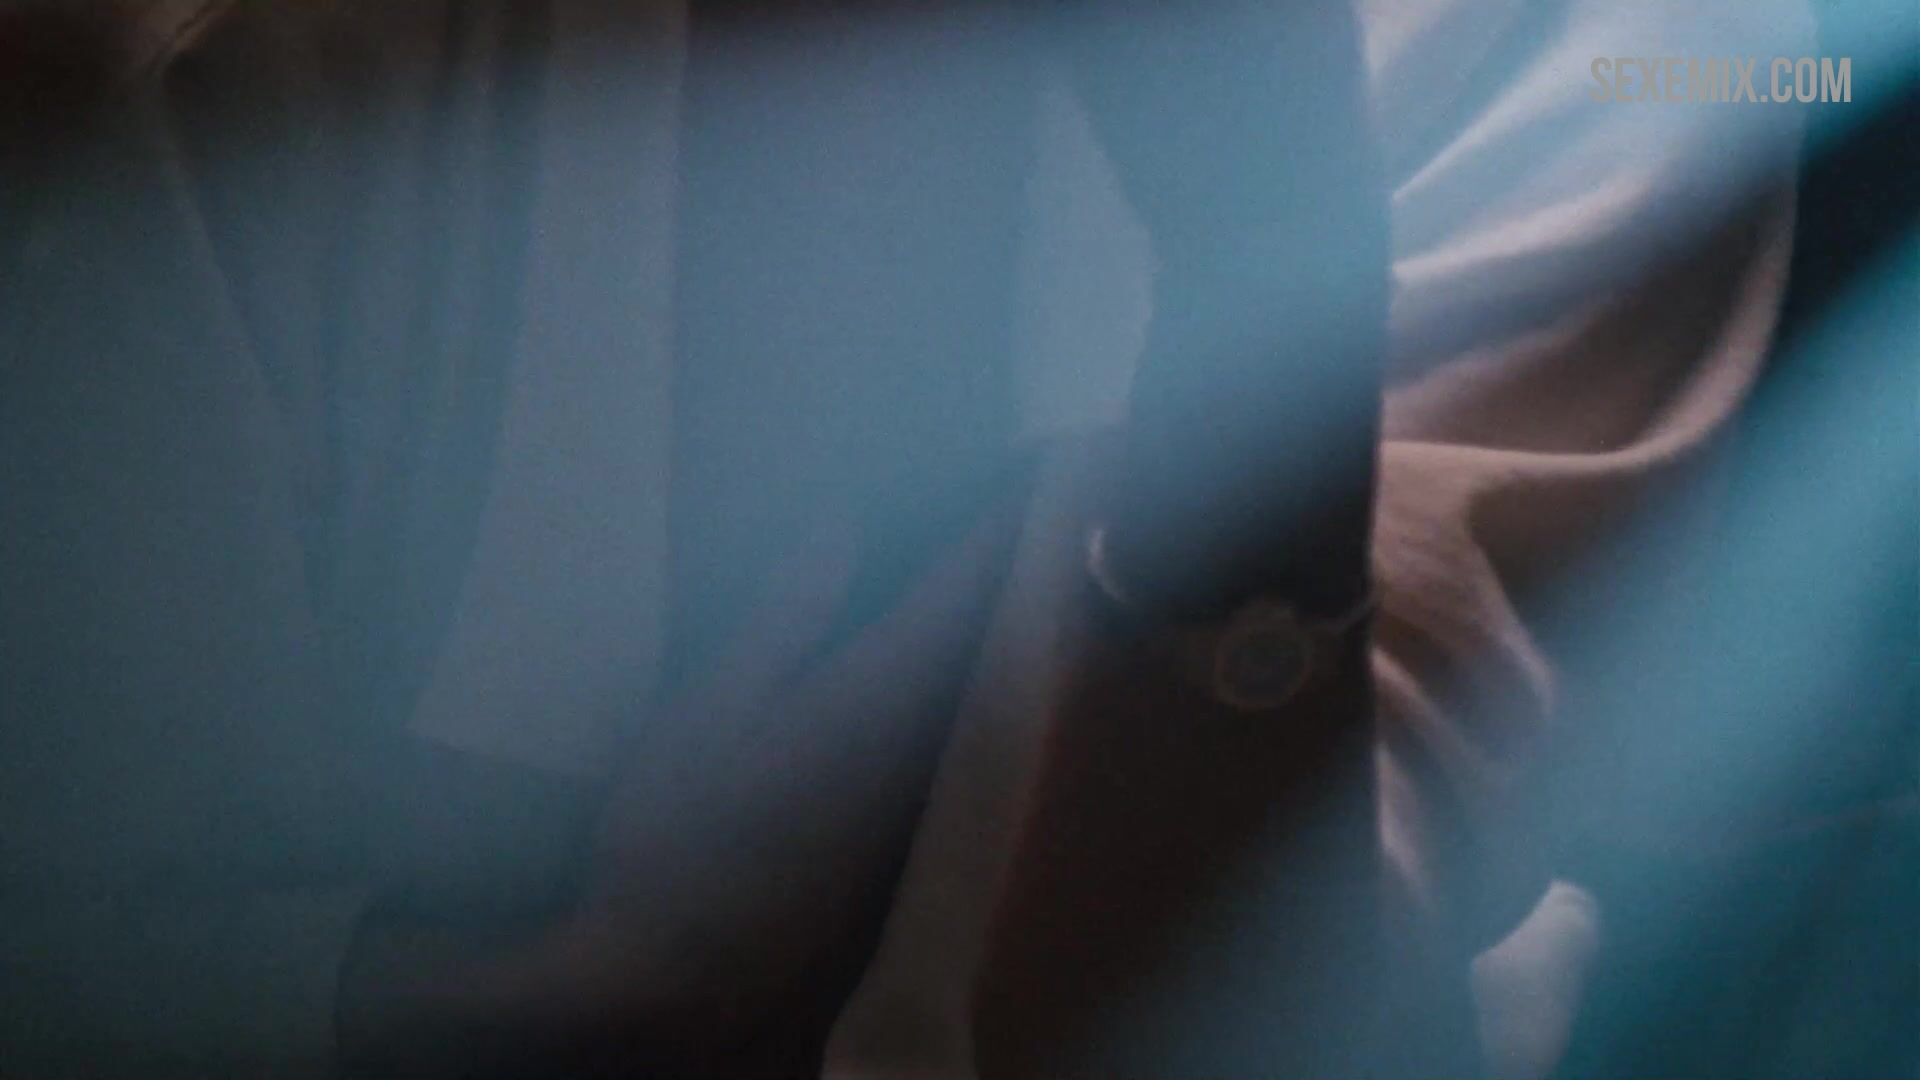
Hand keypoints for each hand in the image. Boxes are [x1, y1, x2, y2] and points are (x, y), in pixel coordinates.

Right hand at [580, 495, 1020, 1044]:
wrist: (682, 967)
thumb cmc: (675, 832)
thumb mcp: (709, 707)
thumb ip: (785, 614)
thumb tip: (842, 525)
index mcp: (879, 691)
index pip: (972, 583)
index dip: (1018, 514)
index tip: (1056, 451)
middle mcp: (931, 733)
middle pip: (1013, 622)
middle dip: (1043, 543)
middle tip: (1068, 468)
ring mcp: (933, 778)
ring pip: (1006, 668)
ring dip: (1030, 595)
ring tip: (1044, 524)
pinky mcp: (918, 811)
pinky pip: (982, 707)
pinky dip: (1000, 651)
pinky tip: (996, 628)